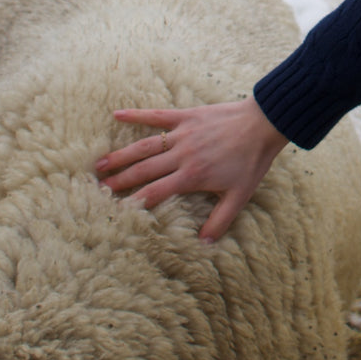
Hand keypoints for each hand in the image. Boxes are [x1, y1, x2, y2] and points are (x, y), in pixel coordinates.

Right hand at [94, 98, 287, 241]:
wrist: (264, 123)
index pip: (155, 192)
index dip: (134, 202)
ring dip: (121, 154)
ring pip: (145, 145)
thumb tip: (204, 245)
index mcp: (192, 175)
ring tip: (98, 163)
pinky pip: (158, 115)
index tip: (114, 211)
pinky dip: (137, 114)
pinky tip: (117, 113)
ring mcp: (183, 133)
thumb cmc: (252, 160)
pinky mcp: (187, 115)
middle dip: (119, 180)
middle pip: (143, 170)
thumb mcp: (240, 195)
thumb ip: (220, 220)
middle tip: (96, 189)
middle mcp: (182, 154)